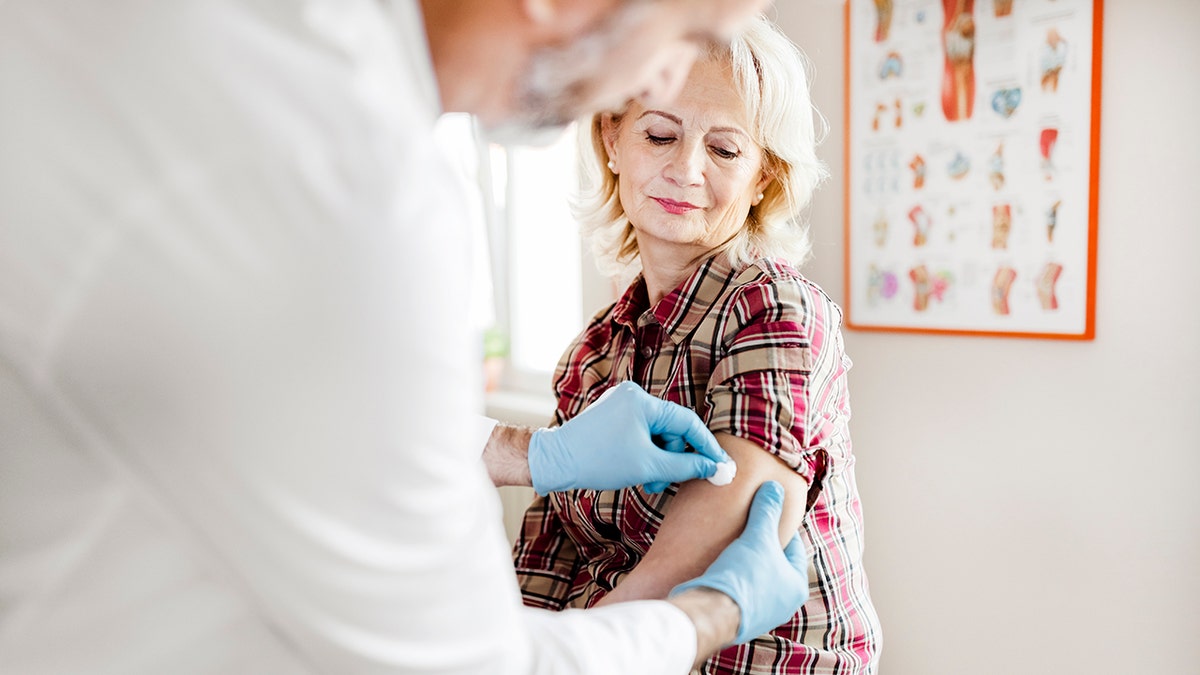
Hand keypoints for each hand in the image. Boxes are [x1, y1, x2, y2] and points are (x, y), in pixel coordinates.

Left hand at [527, 381, 729, 494]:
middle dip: (671, 458)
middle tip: (663, 482)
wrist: (555, 462)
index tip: (720, 464)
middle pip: (671, 429)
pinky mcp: (613, 415)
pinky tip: (636, 470)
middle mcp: (633, 395)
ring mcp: (621, 404)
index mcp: (642, 400)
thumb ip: (686, 467)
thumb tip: (715, 468)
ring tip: (646, 481)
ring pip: (656, 434)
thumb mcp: (648, 466)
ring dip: (657, 459)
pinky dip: (644, 453)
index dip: (706, 445)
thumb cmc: (598, 461)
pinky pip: (641, 433)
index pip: (687, 421)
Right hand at [669, 481, 808, 644]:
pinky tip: (721, 563)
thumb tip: (775, 487)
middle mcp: (783, 604)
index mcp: (796, 586)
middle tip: (749, 525)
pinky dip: (734, 576)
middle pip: (775, 563)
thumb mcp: (758, 536)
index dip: (780, 525)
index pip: (794, 547)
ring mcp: (761, 613)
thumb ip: (767, 510)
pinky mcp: (738, 617)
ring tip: (733, 542)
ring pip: (757, 577)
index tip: (767, 512)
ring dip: (747, 561)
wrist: (712, 612)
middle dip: (762, 544)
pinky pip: (740, 589)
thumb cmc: (744, 575)